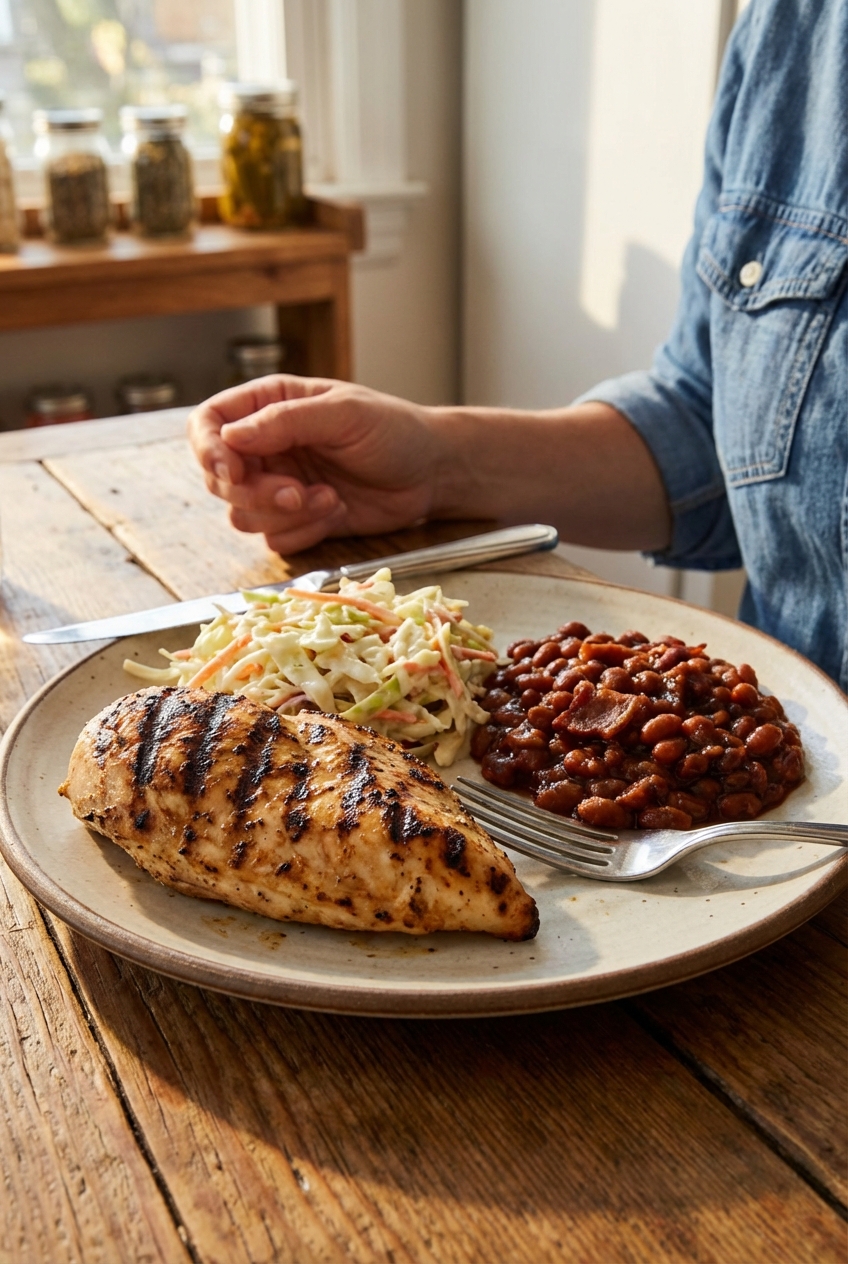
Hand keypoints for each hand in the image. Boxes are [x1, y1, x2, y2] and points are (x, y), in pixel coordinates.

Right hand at [188, 375, 445, 552]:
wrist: (431, 473)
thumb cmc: (393, 430)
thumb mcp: (344, 413)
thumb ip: (286, 421)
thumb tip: (231, 436)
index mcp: (268, 405)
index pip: (208, 424)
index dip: (209, 450)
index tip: (234, 473)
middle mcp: (266, 446)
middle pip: (219, 479)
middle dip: (255, 493)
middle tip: (296, 493)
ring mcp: (279, 485)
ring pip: (243, 515)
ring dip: (284, 514)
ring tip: (329, 498)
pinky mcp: (298, 519)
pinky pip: (275, 538)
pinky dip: (304, 531)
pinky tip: (337, 510)